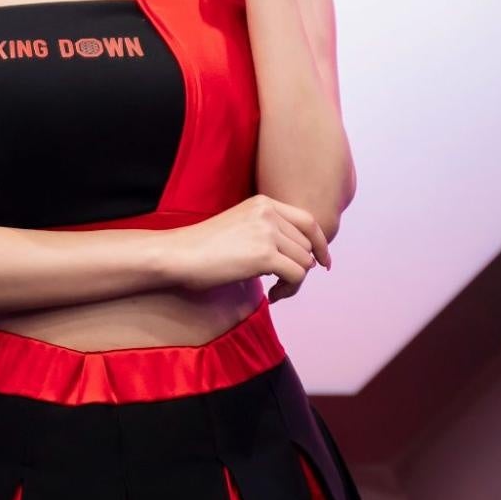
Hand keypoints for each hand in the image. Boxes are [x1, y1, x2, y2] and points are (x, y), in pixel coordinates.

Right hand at [160, 195, 331, 303]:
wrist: (177, 255)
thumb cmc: (202, 248)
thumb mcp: (240, 228)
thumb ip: (269, 233)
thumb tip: (304, 259)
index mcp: (263, 203)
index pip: (308, 221)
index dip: (320, 244)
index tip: (323, 262)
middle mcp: (268, 213)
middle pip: (307, 245)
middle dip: (300, 268)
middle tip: (281, 285)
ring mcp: (267, 232)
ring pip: (305, 262)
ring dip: (294, 282)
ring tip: (275, 290)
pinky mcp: (264, 255)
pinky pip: (296, 276)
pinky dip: (289, 290)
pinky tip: (273, 296)